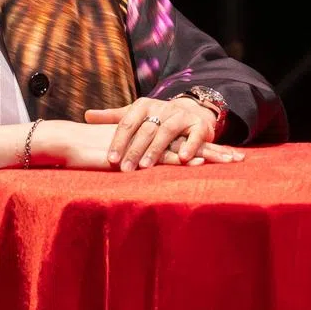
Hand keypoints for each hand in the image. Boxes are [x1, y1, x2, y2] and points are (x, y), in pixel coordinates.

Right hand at [0, 120, 237, 177]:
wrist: (68, 142)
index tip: (229, 156)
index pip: (185, 143)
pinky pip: (163, 157)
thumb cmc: (90, 152)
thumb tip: (144, 170)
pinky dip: (181, 160)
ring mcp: (146, 145)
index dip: (207, 149)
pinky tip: (197, 163)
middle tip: (242, 159)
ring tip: (232, 162)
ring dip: (208, 156)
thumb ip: (135, 160)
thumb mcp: (120, 157)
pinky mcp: (137, 153)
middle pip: (193, 145)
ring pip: (184, 150)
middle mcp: (154, 139)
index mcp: (153, 139)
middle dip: (217, 152)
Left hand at [84, 99, 244, 170]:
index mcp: (145, 106)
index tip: (110, 160)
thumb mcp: (136, 114)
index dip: (119, 141)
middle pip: (146, 129)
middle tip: (125, 169)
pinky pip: (195, 136)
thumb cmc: (159, 118)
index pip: (128, 122)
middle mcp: (163, 108)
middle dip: (135, 150)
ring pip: (167, 131)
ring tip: (146, 166)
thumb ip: (112, 117)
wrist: (193, 111)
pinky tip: (181, 159)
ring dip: (156, 149)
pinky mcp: (200, 125)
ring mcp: (182, 116)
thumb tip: (86, 116)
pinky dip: (189, 146)